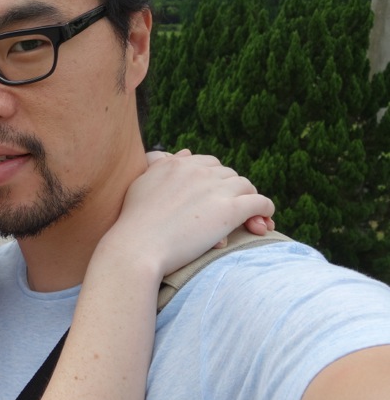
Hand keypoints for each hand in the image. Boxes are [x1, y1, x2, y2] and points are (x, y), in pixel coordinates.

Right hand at [146, 151, 274, 237]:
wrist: (138, 246)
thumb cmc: (135, 222)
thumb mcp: (143, 184)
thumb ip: (163, 166)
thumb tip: (185, 153)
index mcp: (177, 164)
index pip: (208, 164)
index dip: (214, 180)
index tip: (214, 195)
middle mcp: (197, 171)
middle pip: (228, 174)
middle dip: (231, 190)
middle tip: (231, 210)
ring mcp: (215, 188)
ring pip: (246, 186)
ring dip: (249, 199)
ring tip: (249, 216)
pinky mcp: (230, 210)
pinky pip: (260, 202)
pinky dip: (265, 209)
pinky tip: (263, 220)